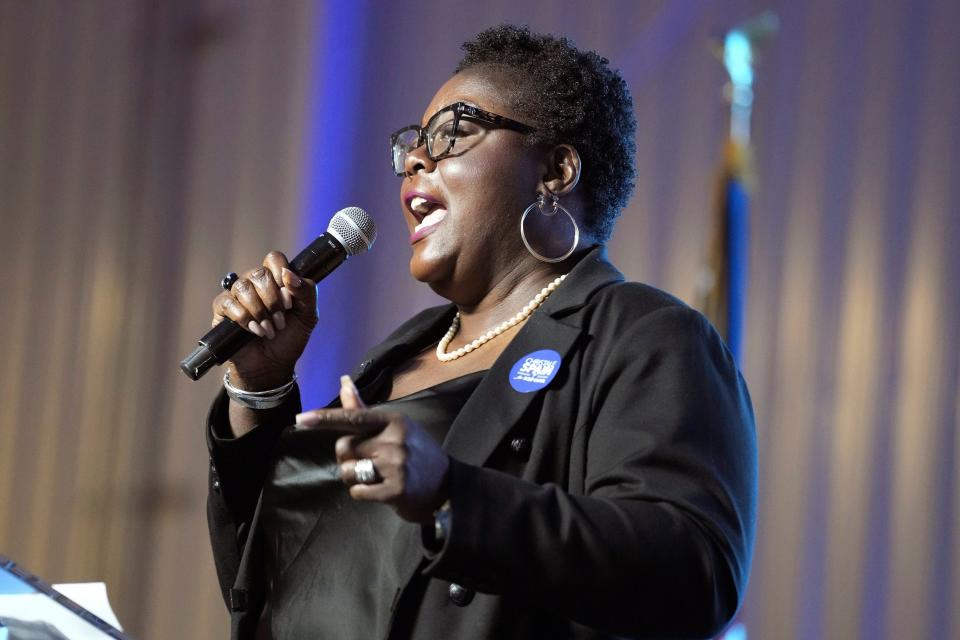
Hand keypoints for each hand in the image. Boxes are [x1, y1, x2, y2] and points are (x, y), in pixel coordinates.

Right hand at [211, 251, 317, 387]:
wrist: (273, 365)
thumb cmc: (290, 339)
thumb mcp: (308, 315)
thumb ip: (306, 291)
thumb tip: (289, 275)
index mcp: (276, 280)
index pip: (274, 259)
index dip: (281, 274)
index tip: (290, 299)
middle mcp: (255, 284)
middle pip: (259, 273)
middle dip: (273, 299)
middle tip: (280, 320)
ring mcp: (237, 296)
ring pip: (243, 287)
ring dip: (260, 311)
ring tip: (268, 330)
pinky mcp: (222, 311)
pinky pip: (227, 302)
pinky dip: (243, 318)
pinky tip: (253, 331)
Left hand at [293, 376, 449, 522]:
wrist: (447, 485)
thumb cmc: (415, 452)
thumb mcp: (393, 426)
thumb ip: (363, 408)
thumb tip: (343, 381)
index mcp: (392, 420)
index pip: (353, 417)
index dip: (325, 419)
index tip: (302, 420)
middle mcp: (394, 440)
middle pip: (344, 448)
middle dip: (348, 457)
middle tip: (368, 462)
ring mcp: (395, 466)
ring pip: (348, 471)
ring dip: (355, 477)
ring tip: (376, 476)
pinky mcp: (395, 491)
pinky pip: (357, 492)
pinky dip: (363, 493)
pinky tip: (381, 490)